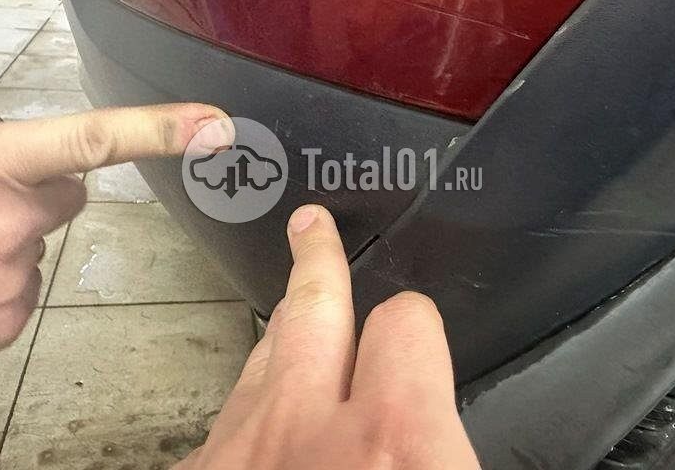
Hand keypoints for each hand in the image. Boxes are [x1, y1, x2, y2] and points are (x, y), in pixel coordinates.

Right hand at [0, 94, 231, 373]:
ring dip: (4, 242)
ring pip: (36, 245)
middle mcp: (14, 222)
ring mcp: (14, 278)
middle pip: (67, 195)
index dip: (159, 128)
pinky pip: (20, 290)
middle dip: (33, 195)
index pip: (93, 139)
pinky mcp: (7, 323)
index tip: (216, 124)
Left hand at [177, 205, 480, 469]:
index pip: (407, 325)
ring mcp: (240, 453)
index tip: (412, 326)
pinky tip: (263, 421)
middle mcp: (308, 432)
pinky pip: (227, 418)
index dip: (413, 322)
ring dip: (285, 333)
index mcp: (396, 439)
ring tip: (292, 306)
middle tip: (312, 228)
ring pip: (262, 355)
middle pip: (313, 306)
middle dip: (318, 261)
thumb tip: (444, 421)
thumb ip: (447, 442)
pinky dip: (251, 410)